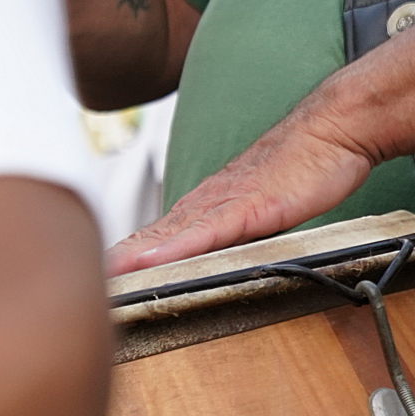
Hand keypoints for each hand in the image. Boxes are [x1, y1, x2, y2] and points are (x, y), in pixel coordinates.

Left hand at [110, 109, 374, 274]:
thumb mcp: (263, 205)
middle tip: (82, 286)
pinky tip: (149, 262)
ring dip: (133, 259)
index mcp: (206, 205)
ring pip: (169, 237)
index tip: (95, 281)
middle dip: (117, 264)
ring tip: (100, 278)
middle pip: (151, 239)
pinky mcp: (250, 208)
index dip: (124, 260)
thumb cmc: (302, 165)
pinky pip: (206, 232)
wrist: (332, 129)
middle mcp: (206, 203)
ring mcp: (225, 204)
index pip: (155, 239)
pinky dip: (174, 249)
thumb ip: (237, 227)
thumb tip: (220, 252)